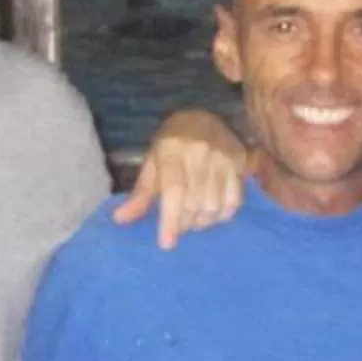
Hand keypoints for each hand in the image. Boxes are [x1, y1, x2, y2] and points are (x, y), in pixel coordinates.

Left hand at [112, 107, 246, 247]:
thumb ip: (140, 194)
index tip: (167, 244)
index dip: (171, 220)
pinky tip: (212, 213)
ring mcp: (223, 158)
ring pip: (214, 205)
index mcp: (172, 150)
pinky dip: (222, 215)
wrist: (204, 116)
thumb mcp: (151, 163)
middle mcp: (200, 152)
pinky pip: (234, 202)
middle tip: (177, 227)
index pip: (174, 191)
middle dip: (184, 224)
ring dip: (202, 222)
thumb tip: (120, 219)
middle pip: (194, 203)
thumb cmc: (171, 145)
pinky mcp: (240, 164)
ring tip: (193, 220)